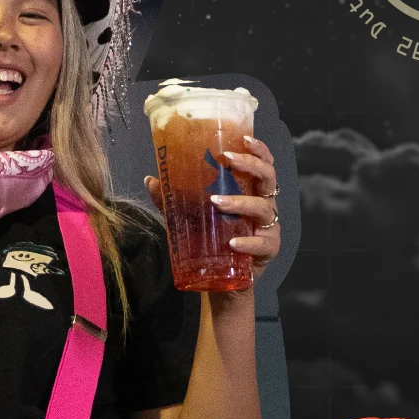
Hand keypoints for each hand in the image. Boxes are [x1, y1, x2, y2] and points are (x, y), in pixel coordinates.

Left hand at [144, 134, 280, 287]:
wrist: (221, 280)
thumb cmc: (211, 242)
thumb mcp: (189, 218)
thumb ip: (173, 200)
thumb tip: (151, 179)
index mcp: (251, 192)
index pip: (262, 165)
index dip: (258, 150)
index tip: (244, 138)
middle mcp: (264, 205)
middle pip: (268, 178)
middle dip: (251, 165)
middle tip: (228, 161)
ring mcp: (268, 228)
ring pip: (263, 208)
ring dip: (241, 202)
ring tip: (217, 202)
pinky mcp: (267, 250)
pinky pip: (262, 244)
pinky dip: (247, 242)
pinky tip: (233, 242)